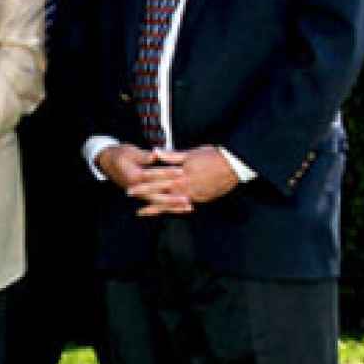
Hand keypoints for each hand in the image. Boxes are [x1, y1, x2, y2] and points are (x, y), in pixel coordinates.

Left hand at [118, 145, 240, 215]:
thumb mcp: (191, 153)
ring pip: (170, 203)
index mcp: (181, 173)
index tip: (131, 182)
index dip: (143, 180)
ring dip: (156, 206)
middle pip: (160, 192)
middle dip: (144, 194)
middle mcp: (185, 186)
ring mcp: (193, 195)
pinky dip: (172, 208)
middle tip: (129, 195)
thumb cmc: (213, 156)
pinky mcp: (201, 199)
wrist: (234, 167)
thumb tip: (156, 152)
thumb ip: (172, 156)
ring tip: (142, 211)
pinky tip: (165, 211)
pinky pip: (183, 205)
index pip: (158, 177)